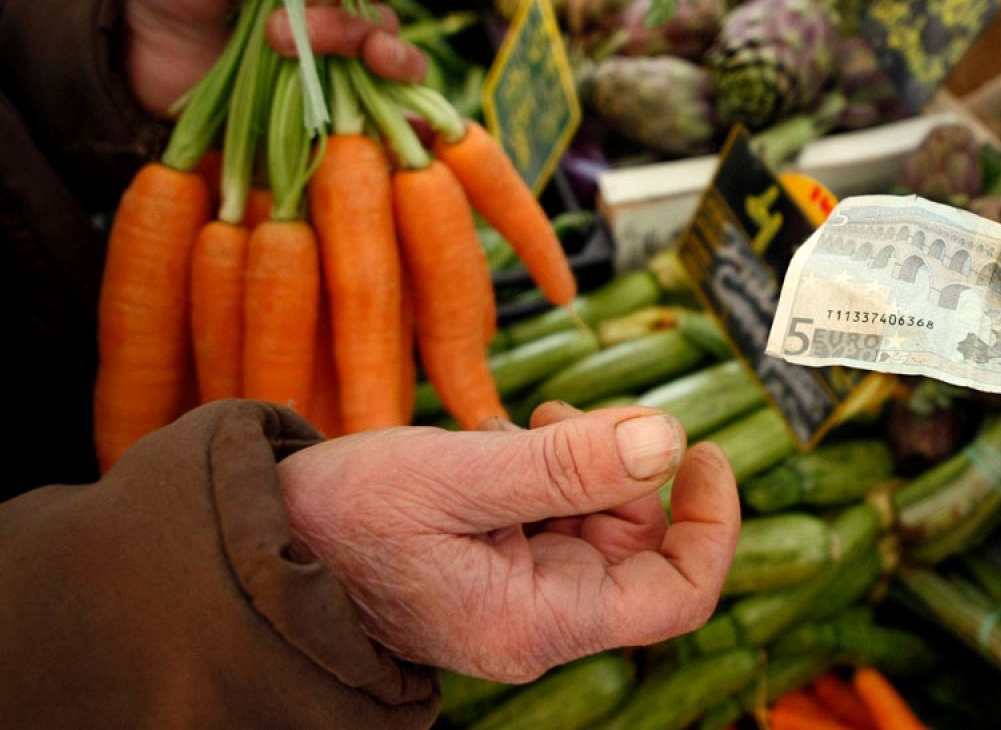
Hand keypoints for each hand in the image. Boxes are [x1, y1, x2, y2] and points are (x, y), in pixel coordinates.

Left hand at [124, 0, 426, 117]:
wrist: (132, 58)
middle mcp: (337, 24)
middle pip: (379, 21)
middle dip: (344, 26)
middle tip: (281, 34)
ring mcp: (337, 73)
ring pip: (396, 64)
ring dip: (394, 59)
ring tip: (372, 58)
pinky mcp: (328, 121)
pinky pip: (385, 122)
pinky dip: (407, 120)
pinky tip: (409, 121)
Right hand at [275, 403, 740, 681]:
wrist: (253, 544)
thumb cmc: (339, 520)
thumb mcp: (458, 474)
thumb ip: (567, 463)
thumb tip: (668, 439)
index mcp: (539, 621)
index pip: (679, 594)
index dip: (709, 522)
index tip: (701, 448)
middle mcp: (538, 618)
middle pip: (635, 538)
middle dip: (613, 466)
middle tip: (555, 416)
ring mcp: (515, 594)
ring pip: (592, 515)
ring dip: (568, 459)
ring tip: (504, 433)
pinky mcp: (492, 566)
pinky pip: (548, 511)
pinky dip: (534, 467)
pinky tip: (485, 446)